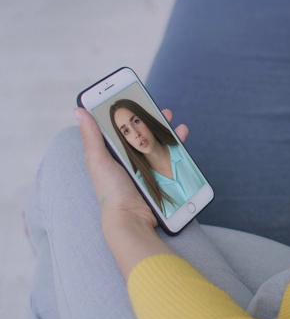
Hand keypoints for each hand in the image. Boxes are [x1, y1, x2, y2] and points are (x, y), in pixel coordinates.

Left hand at [75, 107, 188, 229]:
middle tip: (161, 110)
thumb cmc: (111, 191)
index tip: (136, 99)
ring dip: (169, 130)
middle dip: (154, 120)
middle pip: (145, 133)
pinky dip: (179, 145)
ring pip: (161, 143)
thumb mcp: (98, 161)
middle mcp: (132, 160)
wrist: (132, 218)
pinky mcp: (164, 176)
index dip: (130, 113)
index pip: (122, 128)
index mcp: (115, 154)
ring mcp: (150, 168)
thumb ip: (92, 136)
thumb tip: (79, 110)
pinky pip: (173, 157)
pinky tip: (181, 137)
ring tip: (174, 122)